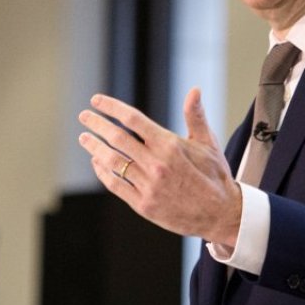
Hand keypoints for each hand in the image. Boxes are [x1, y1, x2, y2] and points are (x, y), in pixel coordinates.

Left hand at [78, 88, 241, 245]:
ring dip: (94, 147)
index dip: (111, 107)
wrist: (221, 214)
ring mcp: (148, 186)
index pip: (132, 119)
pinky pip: (115, 185)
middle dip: (96, 124)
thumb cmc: (215, 175)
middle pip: (116, 138)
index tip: (96, 101)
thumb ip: (195, 116)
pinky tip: (97, 162)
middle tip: (84, 116)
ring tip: (84, 138)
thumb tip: (194, 90)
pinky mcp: (143, 205)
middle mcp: (156, 164)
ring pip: (111, 161)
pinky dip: (102, 172)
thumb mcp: (208, 144)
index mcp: (170, 145)